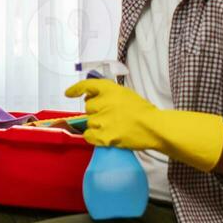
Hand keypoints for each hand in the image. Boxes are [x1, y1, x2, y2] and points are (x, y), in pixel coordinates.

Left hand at [66, 78, 222, 172]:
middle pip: (88, 107)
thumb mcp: (125, 94)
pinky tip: (106, 136)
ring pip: (89, 122)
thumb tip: (91, 99)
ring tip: (113, 127)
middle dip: (95, 111)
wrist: (154, 127)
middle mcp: (103, 103)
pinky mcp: (103, 136)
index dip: (76, 89)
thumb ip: (109, 94)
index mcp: (110, 89)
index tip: (69, 93)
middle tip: (109, 115)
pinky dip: (94, 137)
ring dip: (97, 125)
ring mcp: (102, 120)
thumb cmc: (143, 111)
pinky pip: (88, 136)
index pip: (87, 85)